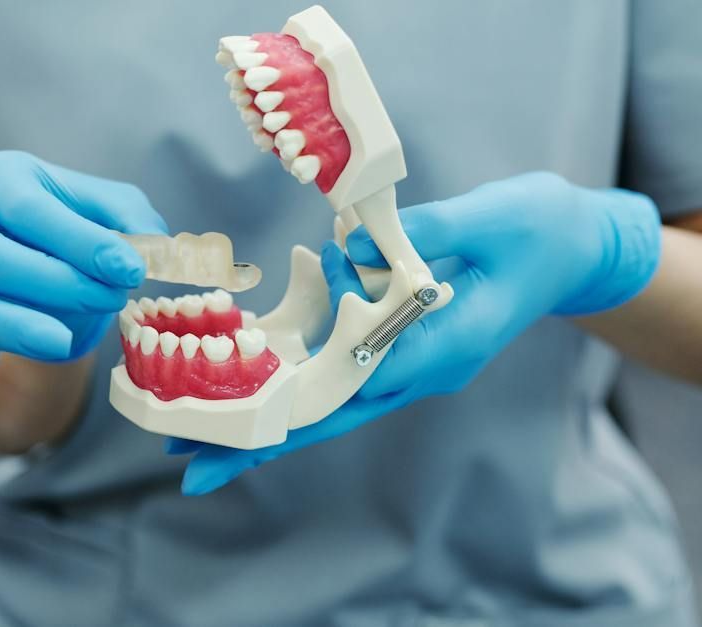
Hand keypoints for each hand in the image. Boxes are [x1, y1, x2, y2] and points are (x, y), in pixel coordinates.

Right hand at [0, 151, 167, 373]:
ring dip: (4, 325)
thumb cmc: (77, 239)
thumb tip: (150, 248)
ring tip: (62, 342)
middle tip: (105, 301)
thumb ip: (135, 223)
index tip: (129, 270)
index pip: (28, 208)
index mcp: (1, 179)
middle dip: (43, 283)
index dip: (79, 242)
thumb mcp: (115, 215)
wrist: (45, 281)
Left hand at [170, 172, 660, 494]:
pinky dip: (296, 381)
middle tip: (192, 471)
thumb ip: (423, 230)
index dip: (302, 396)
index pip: (363, 381)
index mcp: (448, 346)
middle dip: (262, 443)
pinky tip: (247, 386)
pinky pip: (342, 372)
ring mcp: (414, 364)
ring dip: (267, 424)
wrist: (572, 248)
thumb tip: (348, 242)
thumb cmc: (536, 229)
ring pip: (330, 404)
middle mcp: (424, 368)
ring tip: (200, 444)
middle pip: (332, 415)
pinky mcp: (404, 349)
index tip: (245, 416)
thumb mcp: (488, 217)